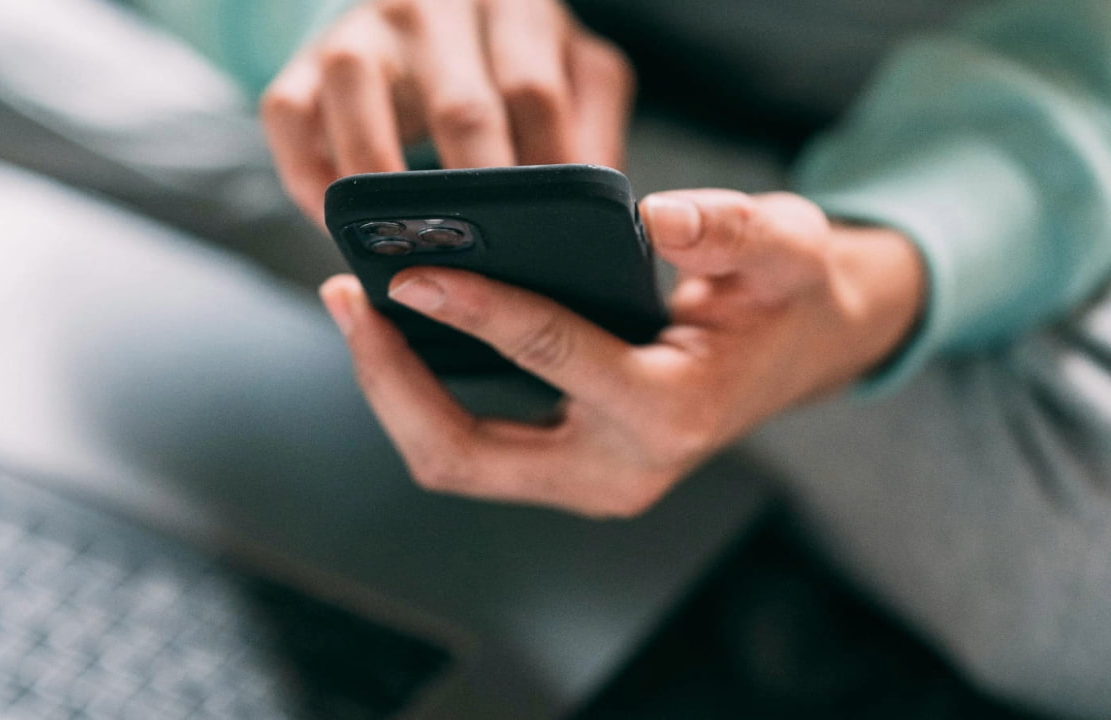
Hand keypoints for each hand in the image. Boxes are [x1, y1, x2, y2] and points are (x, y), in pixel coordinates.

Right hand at [260, 0, 634, 222]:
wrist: (423, 15)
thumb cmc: (508, 61)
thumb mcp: (569, 73)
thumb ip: (593, 129)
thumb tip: (609, 218)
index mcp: (514, 3)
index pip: (535, 92)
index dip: (544, 175)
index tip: (551, 241)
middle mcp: (434, 5)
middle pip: (460, 105)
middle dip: (475, 198)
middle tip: (489, 268)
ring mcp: (363, 28)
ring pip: (360, 97)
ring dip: (381, 186)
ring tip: (404, 250)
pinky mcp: (304, 59)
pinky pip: (289, 115)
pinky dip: (308, 176)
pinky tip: (336, 223)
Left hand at [319, 190, 925, 517]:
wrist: (799, 353)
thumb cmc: (785, 297)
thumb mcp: (786, 246)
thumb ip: (732, 229)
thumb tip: (655, 217)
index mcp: (671, 413)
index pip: (550, 356)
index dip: (474, 309)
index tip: (410, 272)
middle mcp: (618, 471)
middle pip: (465, 453)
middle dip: (390, 380)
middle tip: (346, 297)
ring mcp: (587, 484)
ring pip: (454, 462)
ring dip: (393, 392)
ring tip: (357, 310)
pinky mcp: (565, 472)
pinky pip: (470, 450)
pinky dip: (422, 398)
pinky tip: (400, 335)